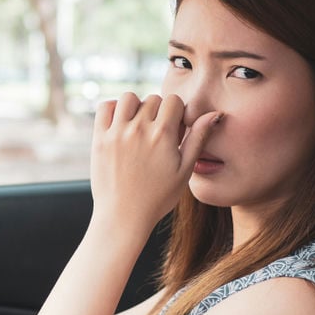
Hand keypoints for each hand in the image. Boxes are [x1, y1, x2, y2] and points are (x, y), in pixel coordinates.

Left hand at [89, 93, 220, 233]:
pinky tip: (121, 123)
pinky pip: (105, 107)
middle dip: (158, 112)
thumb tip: (215, 114)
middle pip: (153, 99)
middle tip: (157, 134)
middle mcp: (139, 129)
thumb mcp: (184, 170)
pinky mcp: (99, 139)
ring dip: (136, 106)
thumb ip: (198, 139)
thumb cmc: (158, 197)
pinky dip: (113, 109)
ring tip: (139, 125)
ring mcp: (116, 132)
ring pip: (129, 98)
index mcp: (162, 135)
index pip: (173, 101)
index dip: (177, 113)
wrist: (123, 217)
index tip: (174, 129)